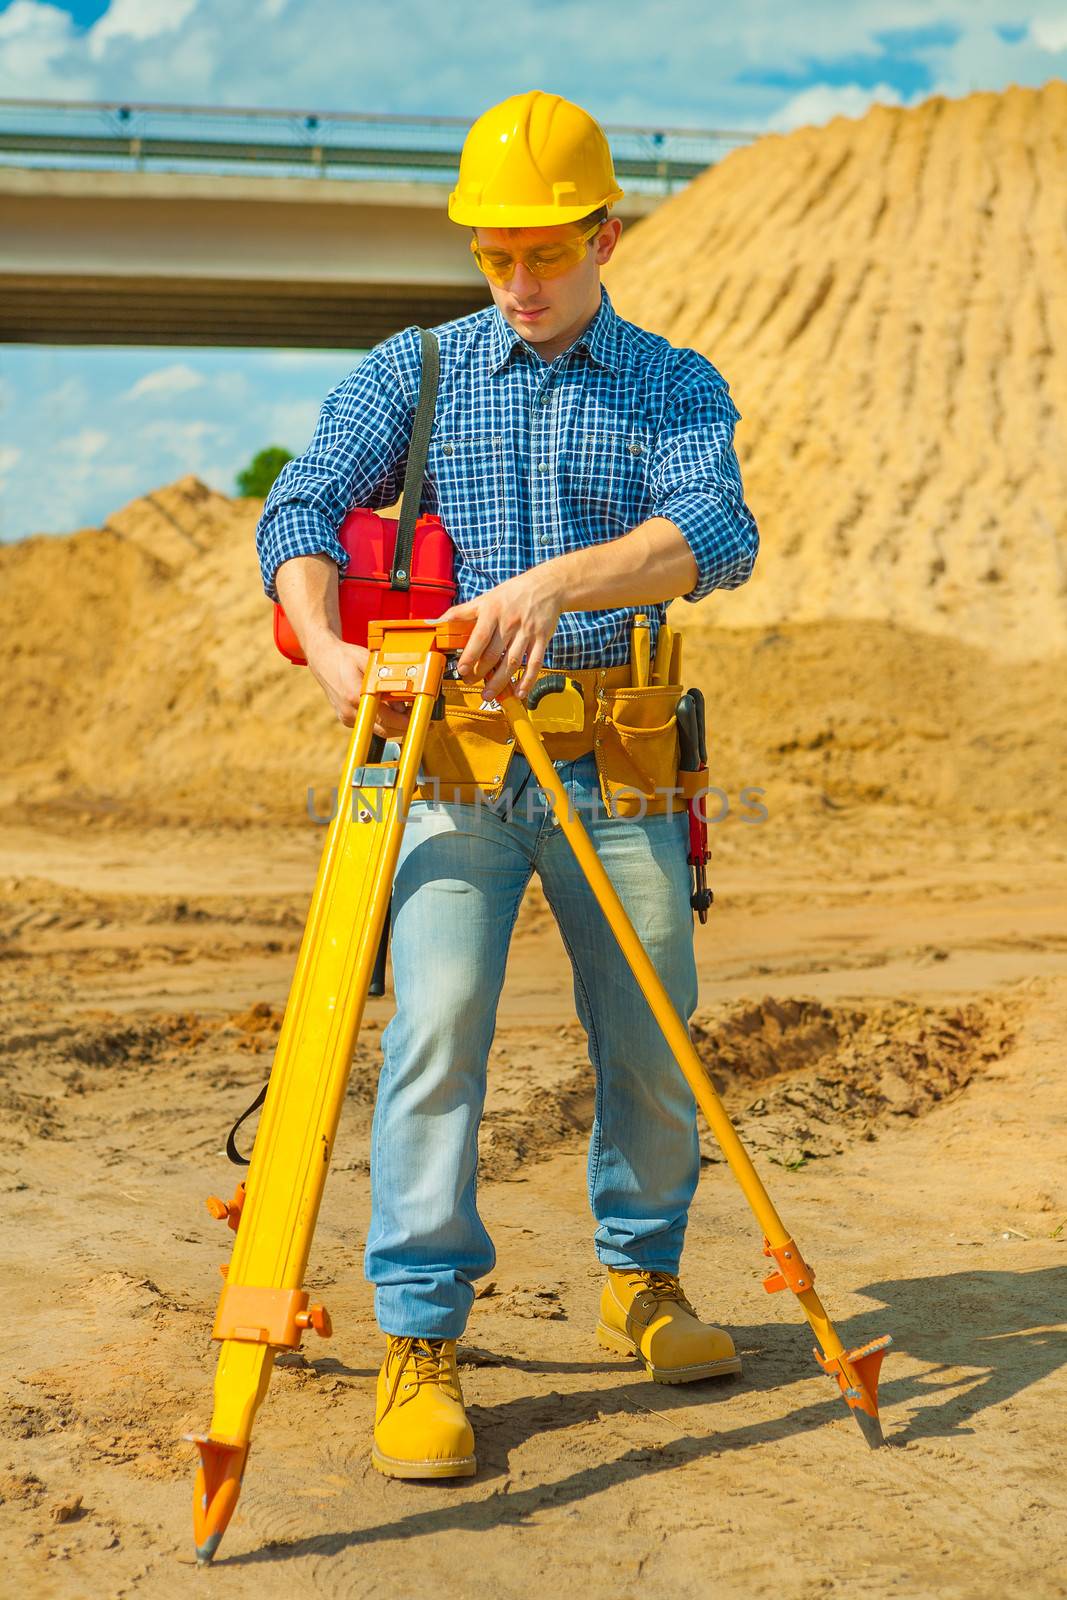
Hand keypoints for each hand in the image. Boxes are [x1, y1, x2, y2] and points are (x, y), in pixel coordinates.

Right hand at [305, 634, 411, 738]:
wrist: (322, 659)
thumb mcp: (368, 661)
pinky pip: (368, 724)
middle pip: (383, 730)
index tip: (416, 720)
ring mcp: (346, 717)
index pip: (385, 719)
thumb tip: (401, 704)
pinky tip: (387, 707)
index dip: (404, 723)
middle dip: (402, 726)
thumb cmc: (345, 657)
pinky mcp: (346, 719)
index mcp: (354, 696)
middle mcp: (349, 711)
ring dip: (392, 723)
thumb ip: (385, 682)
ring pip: (377, 730)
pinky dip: (380, 719)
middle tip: (414, 714)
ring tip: (403, 709)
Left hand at [438, 566, 562, 701]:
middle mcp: (510, 623)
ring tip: (489, 694)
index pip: (480, 637)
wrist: (547, 586)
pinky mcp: (542, 639)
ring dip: (500, 681)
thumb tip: (437, 622)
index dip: (470, 655)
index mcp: (493, 611)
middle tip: (470, 681)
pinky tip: (519, 692)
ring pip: (513, 662)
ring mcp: (527, 632)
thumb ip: (461, 612)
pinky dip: (527, 680)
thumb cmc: (513, 593)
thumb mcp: (486, 598)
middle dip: (480, 672)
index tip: (462, 669)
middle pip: (494, 653)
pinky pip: (534, 663)